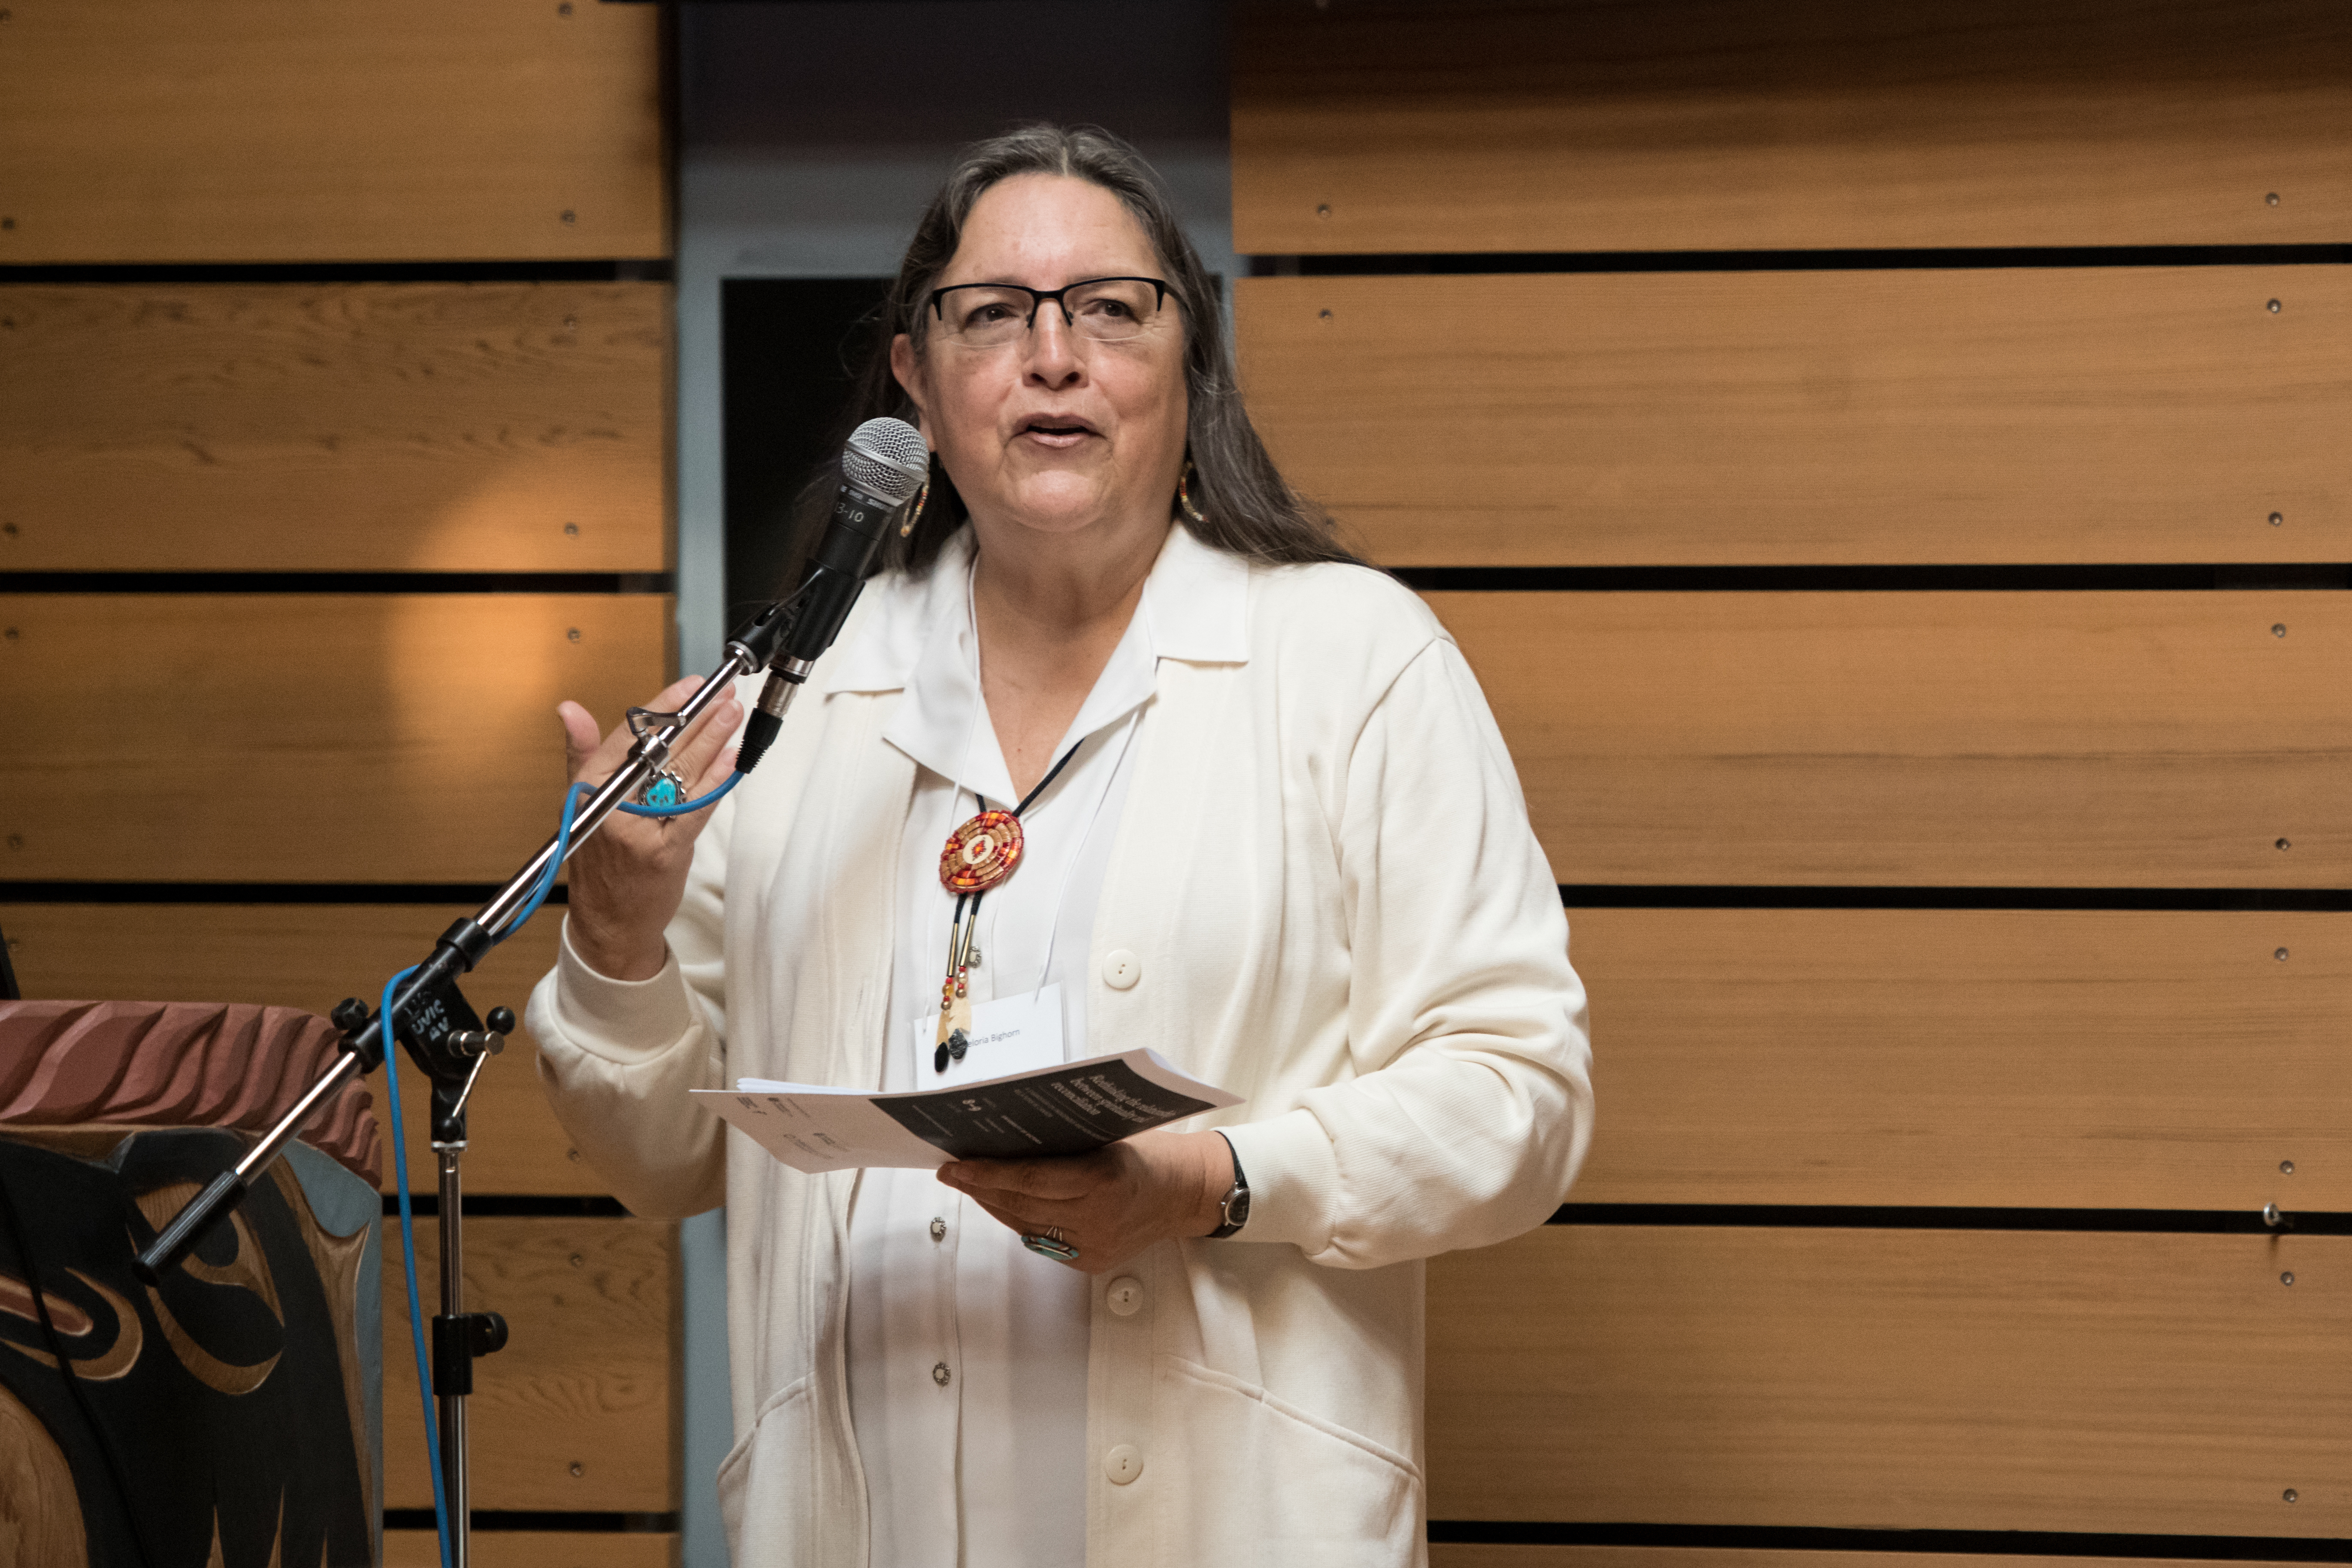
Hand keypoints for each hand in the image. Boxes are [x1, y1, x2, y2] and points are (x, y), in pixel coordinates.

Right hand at [557, 675, 742, 980]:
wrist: (609, 922)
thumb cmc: (600, 858)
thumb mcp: (582, 802)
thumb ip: (583, 752)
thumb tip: (569, 709)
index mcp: (589, 786)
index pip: (628, 735)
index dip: (663, 707)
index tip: (690, 685)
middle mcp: (610, 804)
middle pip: (660, 750)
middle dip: (698, 718)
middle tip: (724, 695)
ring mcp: (638, 829)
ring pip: (681, 774)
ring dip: (713, 741)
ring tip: (734, 716)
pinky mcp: (664, 851)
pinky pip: (695, 808)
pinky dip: (716, 782)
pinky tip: (733, 760)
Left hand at [936, 1129, 1235, 1273]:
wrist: (1187, 1192)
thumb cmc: (1151, 1152)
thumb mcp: (1109, 1135)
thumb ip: (1064, 1143)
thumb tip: (1008, 1139)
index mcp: (1103, 1179)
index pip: (1029, 1179)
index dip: (987, 1173)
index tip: (956, 1165)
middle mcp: (1097, 1218)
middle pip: (1022, 1204)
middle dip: (981, 1187)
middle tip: (952, 1172)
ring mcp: (1094, 1245)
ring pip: (1027, 1225)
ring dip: (995, 1205)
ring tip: (971, 1185)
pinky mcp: (1092, 1262)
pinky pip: (1043, 1240)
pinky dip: (1020, 1220)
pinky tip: (1003, 1204)